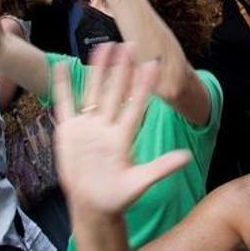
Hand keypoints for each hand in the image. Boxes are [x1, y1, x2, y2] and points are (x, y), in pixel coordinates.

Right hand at [53, 44, 190, 214]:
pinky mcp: (69, 132)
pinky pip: (66, 105)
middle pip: (116, 92)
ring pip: (93, 92)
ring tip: (104, 47)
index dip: (144, 85)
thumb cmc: (118, 197)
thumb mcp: (140, 182)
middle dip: (123, 68)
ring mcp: (88, 127)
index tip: (153, 64)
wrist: (94, 206)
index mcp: (124, 136)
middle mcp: (107, 126)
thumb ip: (161, 168)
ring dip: (98, 70)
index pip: (137, 104)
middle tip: (130, 44)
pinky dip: (63, 87)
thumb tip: (186, 157)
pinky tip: (63, 68)